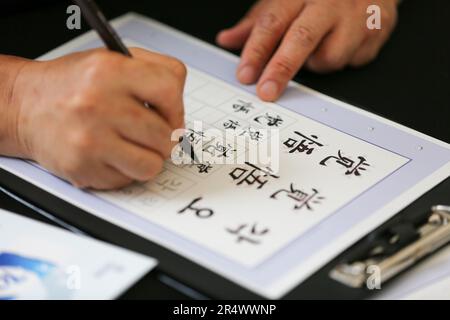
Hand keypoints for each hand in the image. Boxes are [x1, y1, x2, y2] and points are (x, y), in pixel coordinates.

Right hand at [12, 48, 185, 189]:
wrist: (26, 106)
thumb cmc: (73, 85)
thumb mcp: (112, 60)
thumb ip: (155, 73)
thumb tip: (180, 112)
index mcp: (110, 71)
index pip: (169, 90)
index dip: (177, 107)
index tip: (170, 115)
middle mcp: (98, 105)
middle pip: (165, 136)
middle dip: (165, 138)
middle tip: (150, 133)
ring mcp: (90, 140)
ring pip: (152, 165)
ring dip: (148, 159)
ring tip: (132, 146)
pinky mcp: (83, 168)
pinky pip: (128, 180)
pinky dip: (125, 170)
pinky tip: (109, 153)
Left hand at [217, 0, 398, 100]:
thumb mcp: (285, 1)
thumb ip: (257, 22)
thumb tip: (227, 40)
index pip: (272, 22)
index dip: (255, 51)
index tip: (245, 74)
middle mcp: (327, 2)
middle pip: (301, 38)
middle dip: (281, 68)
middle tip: (266, 91)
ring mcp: (355, 15)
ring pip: (328, 57)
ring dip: (317, 63)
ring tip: (321, 45)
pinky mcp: (377, 29)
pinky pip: (351, 61)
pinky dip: (341, 59)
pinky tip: (344, 42)